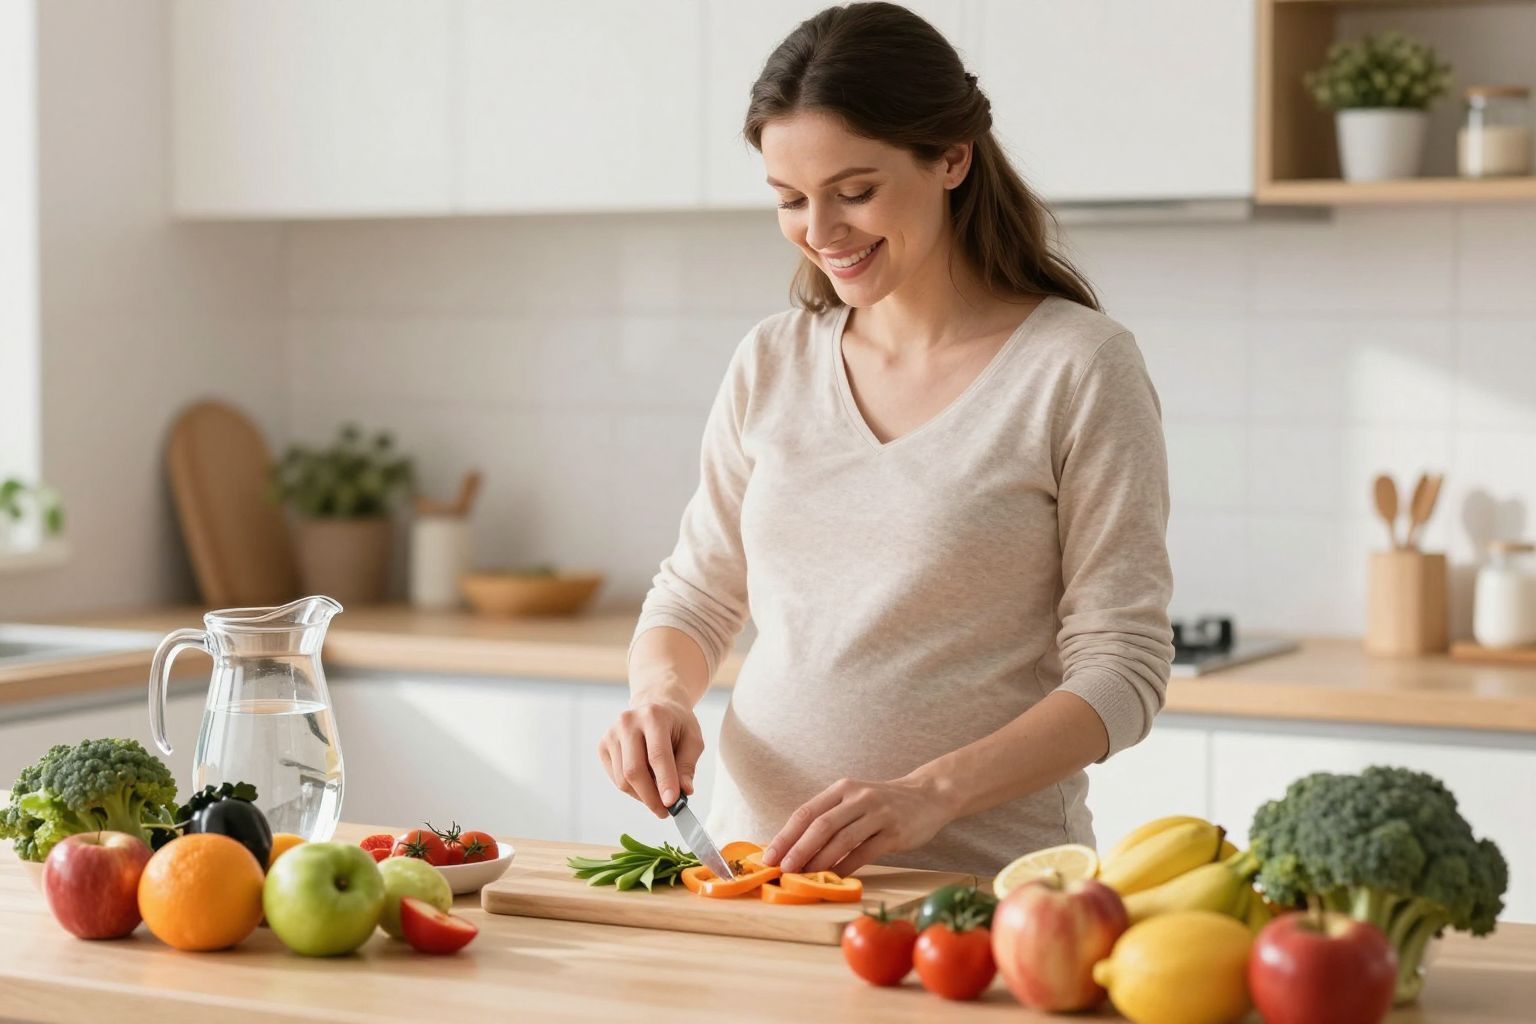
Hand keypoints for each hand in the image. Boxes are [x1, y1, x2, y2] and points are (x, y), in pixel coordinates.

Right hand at [597, 699, 703, 818]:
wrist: (655, 706)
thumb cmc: (677, 724)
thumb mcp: (692, 739)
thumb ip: (687, 766)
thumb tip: (684, 792)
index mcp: (653, 716)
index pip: (657, 755)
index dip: (665, 782)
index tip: (672, 804)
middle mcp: (628, 722)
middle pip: (634, 770)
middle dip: (650, 797)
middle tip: (665, 812)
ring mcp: (611, 734)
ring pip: (623, 779)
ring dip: (642, 796)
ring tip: (658, 796)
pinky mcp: (603, 746)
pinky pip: (616, 778)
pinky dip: (632, 789)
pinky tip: (646, 784)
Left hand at [760, 774, 953, 875]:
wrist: (929, 795)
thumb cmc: (883, 803)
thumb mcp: (855, 800)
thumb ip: (830, 817)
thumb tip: (794, 848)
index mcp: (842, 789)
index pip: (807, 812)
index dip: (786, 835)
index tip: (769, 856)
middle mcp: (858, 798)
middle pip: (821, 825)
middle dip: (798, 849)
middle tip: (782, 869)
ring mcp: (878, 813)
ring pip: (842, 840)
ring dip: (819, 861)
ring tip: (803, 877)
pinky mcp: (895, 831)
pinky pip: (866, 852)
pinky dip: (847, 867)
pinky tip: (834, 878)